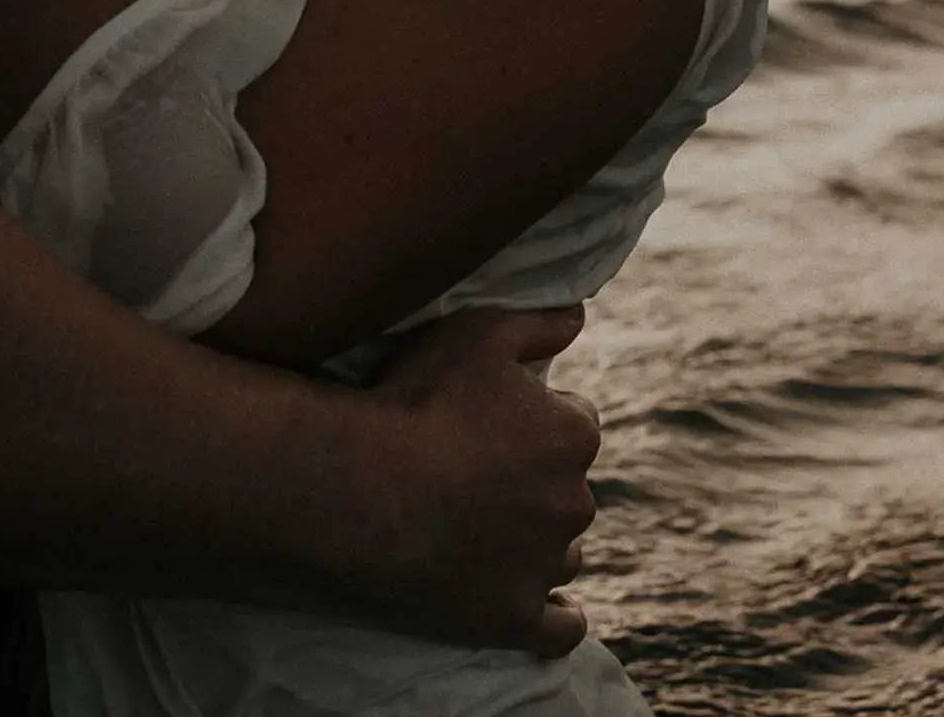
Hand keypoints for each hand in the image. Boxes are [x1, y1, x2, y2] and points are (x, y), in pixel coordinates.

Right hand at [355, 305, 601, 654]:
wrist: (361, 484)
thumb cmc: (418, 399)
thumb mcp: (480, 331)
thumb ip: (541, 321)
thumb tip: (581, 314)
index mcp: (573, 435)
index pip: (574, 424)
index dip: (533, 420)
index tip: (491, 423)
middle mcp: (573, 502)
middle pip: (565, 489)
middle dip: (534, 482)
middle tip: (474, 476)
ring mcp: (543, 564)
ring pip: (562, 552)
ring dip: (538, 542)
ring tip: (486, 533)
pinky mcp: (513, 617)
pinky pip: (558, 629)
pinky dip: (557, 620)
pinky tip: (550, 613)